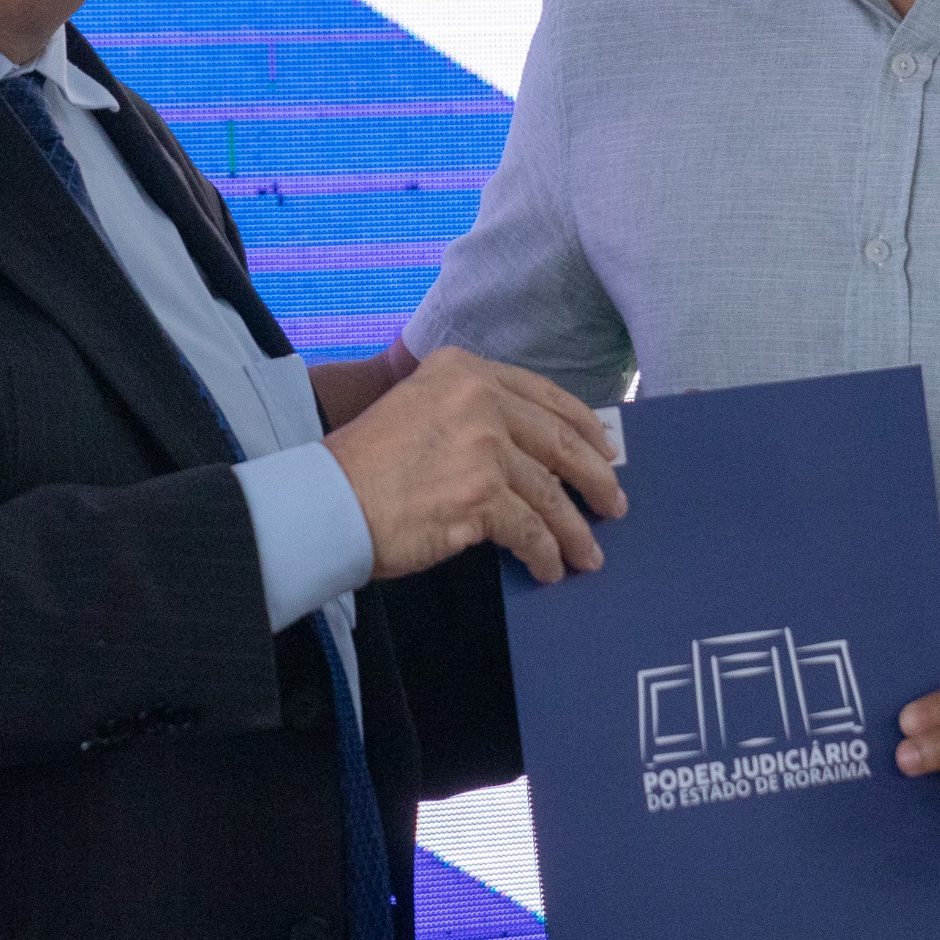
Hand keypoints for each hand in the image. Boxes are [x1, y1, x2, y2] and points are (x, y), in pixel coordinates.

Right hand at [322, 346, 626, 583]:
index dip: (583, 426)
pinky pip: (531, 530)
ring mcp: (483, 446)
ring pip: (550, 493)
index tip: (604, 449)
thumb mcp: (418, 408)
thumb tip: (531, 452)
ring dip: (574, 530)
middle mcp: (478, 398)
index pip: (544, 395)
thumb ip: (471, 414)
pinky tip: (549, 568)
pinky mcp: (481, 495)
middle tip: (613, 504)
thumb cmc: (366, 464)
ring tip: (588, 554)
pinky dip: (545, 554)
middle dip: (595, 479)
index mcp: (463, 370)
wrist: (327, 501)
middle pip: (559, 441)